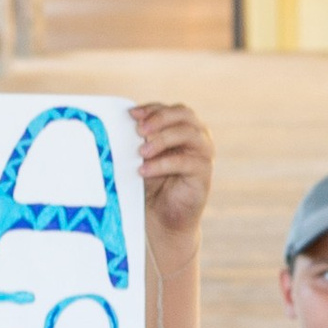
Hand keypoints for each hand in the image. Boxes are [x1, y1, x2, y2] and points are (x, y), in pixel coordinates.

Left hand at [130, 100, 212, 255]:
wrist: (162, 218)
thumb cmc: (151, 183)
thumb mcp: (143, 155)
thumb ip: (140, 137)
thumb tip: (123, 119)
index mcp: (183, 128)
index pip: (170, 109)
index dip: (152, 109)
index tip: (131, 115)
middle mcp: (197, 136)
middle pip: (184, 114)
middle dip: (160, 118)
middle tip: (139, 129)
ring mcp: (203, 153)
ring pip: (188, 134)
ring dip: (163, 139)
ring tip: (141, 152)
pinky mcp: (204, 173)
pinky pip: (185, 162)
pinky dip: (163, 163)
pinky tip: (144, 170)